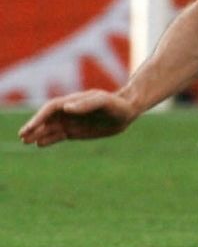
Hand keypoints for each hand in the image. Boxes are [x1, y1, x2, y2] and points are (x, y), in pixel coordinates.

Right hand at [18, 90, 138, 147]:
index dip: (39, 118)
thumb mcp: (103, 102)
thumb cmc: (115, 104)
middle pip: (46, 119)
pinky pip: (57, 136)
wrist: (126, 112)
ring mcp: (70, 122)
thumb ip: (85, 105)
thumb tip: (66, 108)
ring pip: (49, 128)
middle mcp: (68, 112)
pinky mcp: (74, 132)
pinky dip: (48, 140)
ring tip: (26, 141)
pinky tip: (39, 144)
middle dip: (34, 127)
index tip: (30, 127)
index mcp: (72, 102)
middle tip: (22, 136)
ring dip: (37, 134)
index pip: (50, 109)